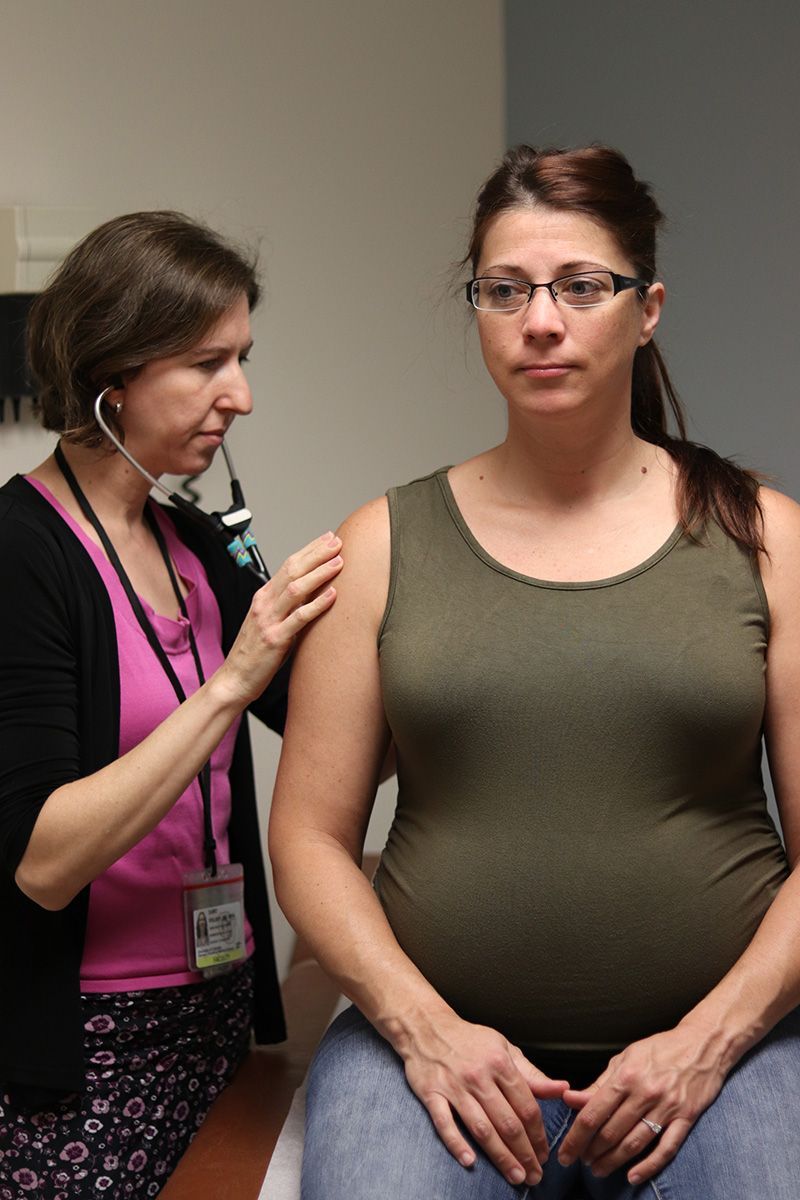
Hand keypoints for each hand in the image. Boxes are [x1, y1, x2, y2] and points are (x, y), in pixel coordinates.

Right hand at [216, 531, 342, 704]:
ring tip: (338, 562)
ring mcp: (269, 620)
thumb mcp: (269, 622)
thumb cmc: (254, 652)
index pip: (288, 565)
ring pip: (296, 588)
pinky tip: (332, 595)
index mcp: (263, 597)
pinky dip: (317, 604)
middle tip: (337, 542)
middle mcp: (264, 604)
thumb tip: (312, 592)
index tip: (328, 539)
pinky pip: (299, 618)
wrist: (235, 678)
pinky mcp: (276, 639)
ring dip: (319, 573)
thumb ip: (287, 606)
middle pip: (292, 570)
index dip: (309, 550)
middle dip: (316, 554)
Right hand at [401, 1013, 567, 1186]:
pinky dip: (456, 1143)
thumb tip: (562, 1088)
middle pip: (507, 1122)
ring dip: (500, 1157)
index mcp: (500, 1063)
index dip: (539, 1134)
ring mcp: (454, 1086)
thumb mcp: (504, 1048)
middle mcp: (479, 1076)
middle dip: (525, 1153)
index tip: (545, 1154)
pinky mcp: (431, 1093)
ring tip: (515, 1177)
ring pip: (481, 1128)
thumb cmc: (470, 1040)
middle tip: (535, 1176)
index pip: (526, 1106)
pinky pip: (444, 1123)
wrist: (427, 1026)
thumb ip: (531, 1073)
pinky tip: (470, 1162)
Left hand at [557, 1025, 727, 1184]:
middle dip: (592, 1152)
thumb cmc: (659, 1050)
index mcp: (626, 1076)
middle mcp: (645, 1093)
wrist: (703, 1043)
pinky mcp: (686, 1118)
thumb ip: (599, 1084)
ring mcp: (667, 1107)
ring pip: (634, 1144)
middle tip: (581, 1162)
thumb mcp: (625, 1059)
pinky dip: (649, 1166)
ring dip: (613, 1161)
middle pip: (611, 1133)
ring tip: (599, 1170)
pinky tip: (633, 1177)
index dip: (575, 1138)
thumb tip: (570, 1100)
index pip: (593, 1114)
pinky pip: (666, 1149)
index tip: (565, 1153)